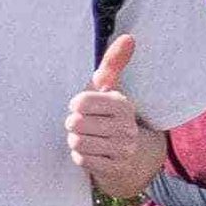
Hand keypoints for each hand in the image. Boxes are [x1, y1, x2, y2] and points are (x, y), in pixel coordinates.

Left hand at [65, 34, 163, 198]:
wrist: (130, 154)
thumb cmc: (109, 113)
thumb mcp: (110, 88)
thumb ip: (114, 63)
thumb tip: (129, 37)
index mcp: (123, 104)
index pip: (80, 102)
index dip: (76, 105)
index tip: (85, 107)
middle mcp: (126, 127)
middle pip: (75, 124)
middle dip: (74, 125)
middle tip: (86, 125)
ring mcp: (122, 149)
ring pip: (77, 142)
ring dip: (76, 141)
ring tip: (89, 137)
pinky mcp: (115, 168)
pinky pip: (82, 160)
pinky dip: (81, 156)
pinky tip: (93, 152)